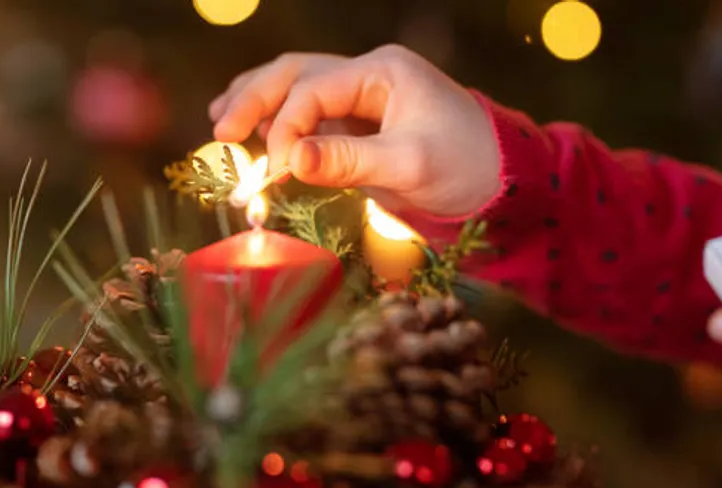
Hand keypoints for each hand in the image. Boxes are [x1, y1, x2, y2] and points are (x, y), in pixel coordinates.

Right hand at [208, 45, 501, 217]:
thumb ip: (349, 160)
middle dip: (254, 99)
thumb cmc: (466, 166)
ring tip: (220, 121)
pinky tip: (250, 131)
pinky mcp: (358, 127)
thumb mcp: (410, 164)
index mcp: (383, 72)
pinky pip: (308, 116)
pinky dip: (277, 121)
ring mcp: (361, 99)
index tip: (273, 170)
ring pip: (296, 87)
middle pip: (295, 73)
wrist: (501, 182)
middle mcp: (368, 76)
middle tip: (219, 131)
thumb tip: (289, 160)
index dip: (285, 127)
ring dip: (257, 101)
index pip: (314, 89)